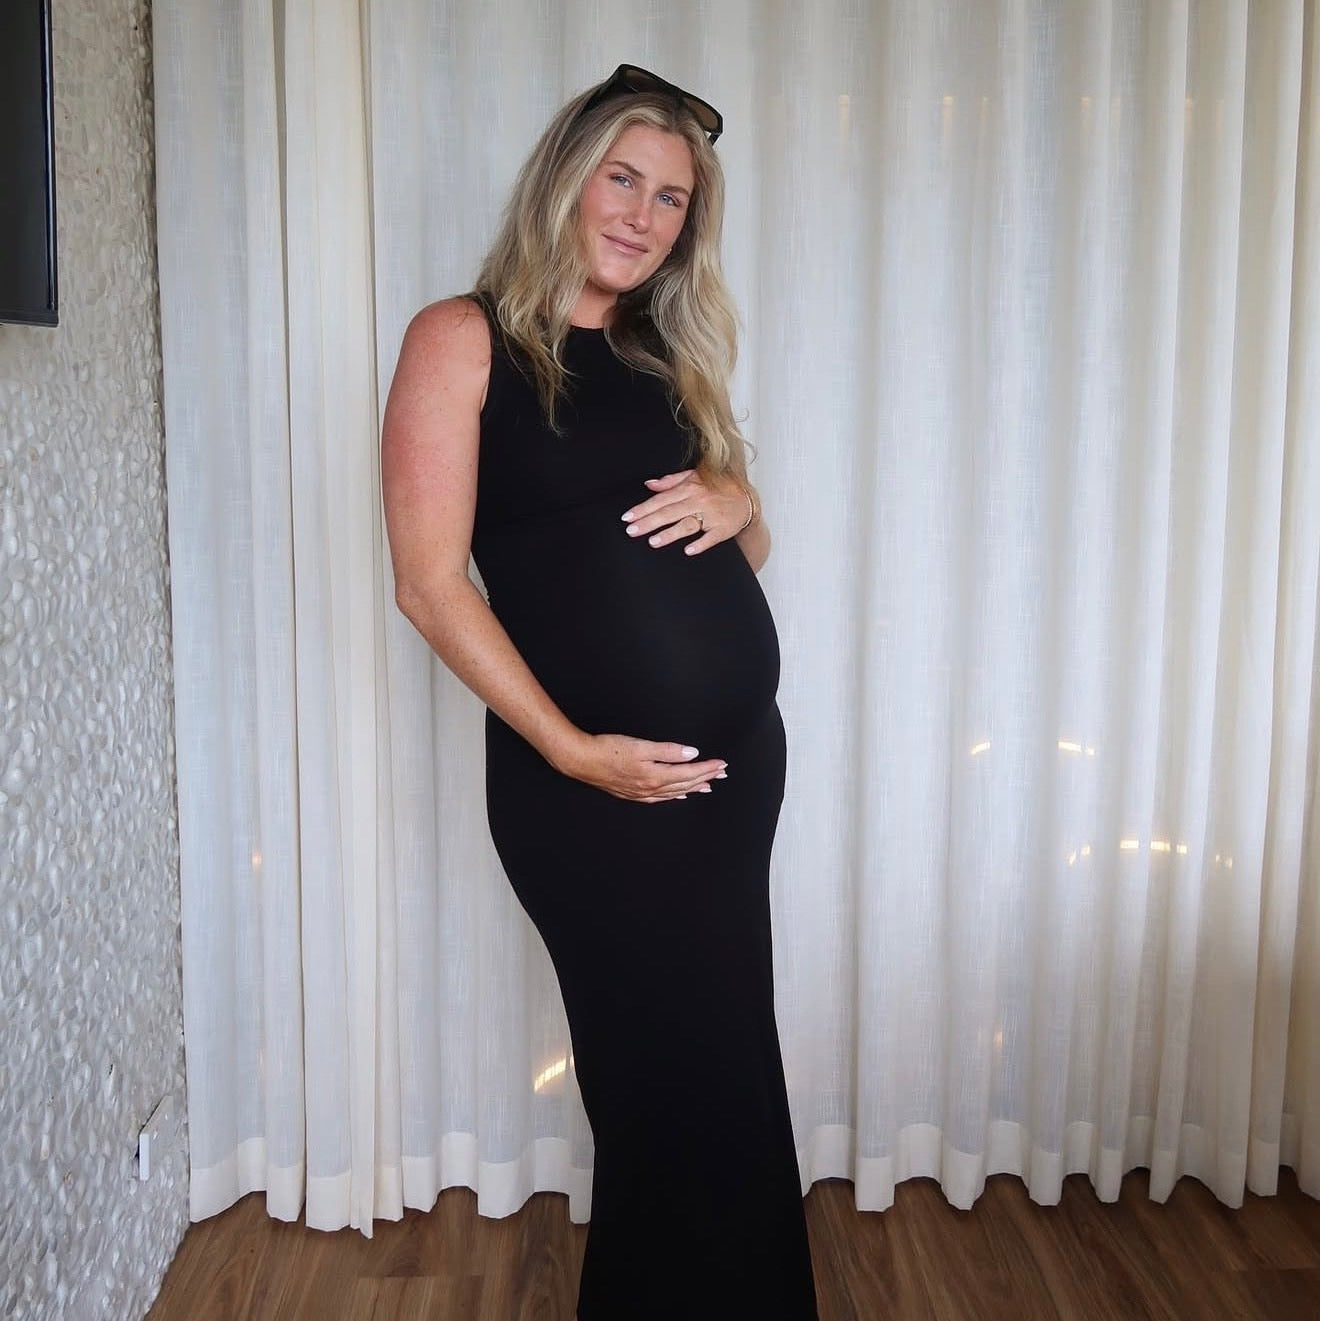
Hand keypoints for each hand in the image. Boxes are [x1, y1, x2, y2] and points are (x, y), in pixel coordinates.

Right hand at [553, 732, 727, 802]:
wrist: (582, 761)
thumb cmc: (608, 750)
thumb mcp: (640, 745)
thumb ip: (668, 751)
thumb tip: (691, 754)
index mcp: (655, 776)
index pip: (689, 772)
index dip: (707, 768)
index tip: (721, 764)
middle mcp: (651, 788)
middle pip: (685, 783)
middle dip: (706, 777)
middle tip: (722, 773)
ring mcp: (642, 793)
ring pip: (675, 792)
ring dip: (693, 787)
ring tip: (708, 785)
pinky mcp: (633, 793)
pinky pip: (661, 798)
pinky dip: (674, 795)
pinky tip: (679, 794)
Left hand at [621, 469, 752, 555]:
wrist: (747, 498)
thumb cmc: (718, 487)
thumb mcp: (695, 477)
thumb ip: (671, 481)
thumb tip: (649, 484)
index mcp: (690, 487)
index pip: (662, 499)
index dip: (644, 508)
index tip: (628, 517)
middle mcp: (699, 500)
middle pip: (670, 512)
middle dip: (649, 522)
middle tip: (631, 531)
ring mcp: (712, 515)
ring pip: (688, 524)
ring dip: (670, 534)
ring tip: (653, 542)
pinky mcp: (723, 529)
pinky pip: (711, 537)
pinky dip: (701, 544)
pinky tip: (688, 550)